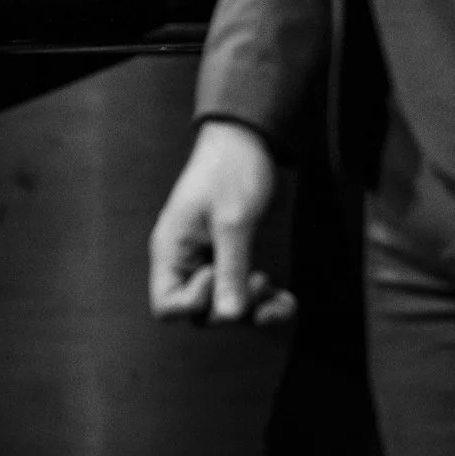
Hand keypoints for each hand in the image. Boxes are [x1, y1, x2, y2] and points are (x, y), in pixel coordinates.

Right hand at [149, 119, 295, 326]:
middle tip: (258, 279)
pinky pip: (246, 296)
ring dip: (255, 310)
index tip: (214, 274)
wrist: (247, 140)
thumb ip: (230, 270)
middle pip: (201, 313)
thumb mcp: (233, 221)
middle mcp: (188, 262)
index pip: (166, 305)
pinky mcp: (234, 260)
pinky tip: (288, 301)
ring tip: (277, 296)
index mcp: (172, 250)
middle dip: (232, 306)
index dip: (193, 303)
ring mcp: (211, 262)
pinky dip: (267, 304)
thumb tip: (230, 316)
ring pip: (229, 308)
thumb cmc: (231, 170)